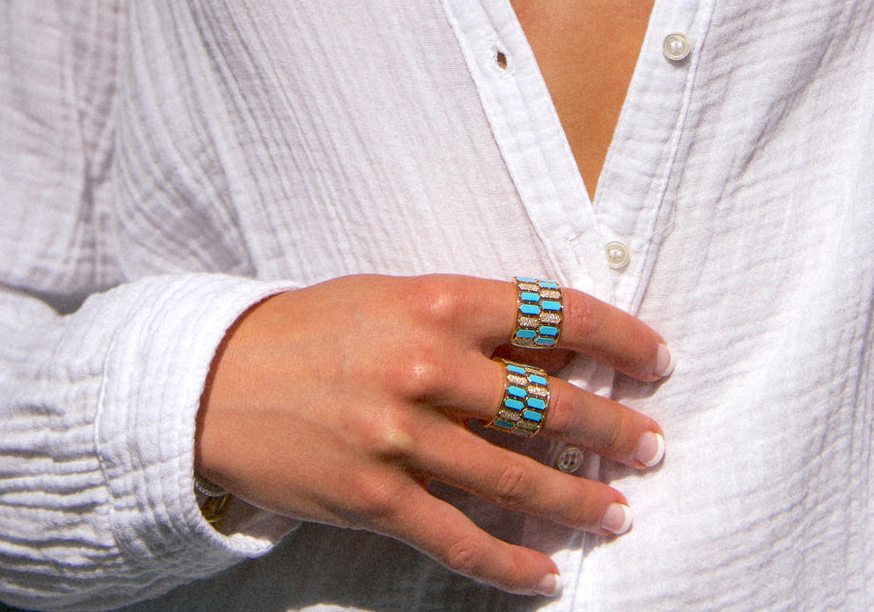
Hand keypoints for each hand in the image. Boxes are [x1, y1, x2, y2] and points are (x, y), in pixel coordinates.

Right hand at [195, 274, 669, 597]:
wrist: (218, 379)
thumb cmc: (313, 328)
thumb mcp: (393, 299)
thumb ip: (471, 325)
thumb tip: (555, 355)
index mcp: (437, 301)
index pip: (555, 314)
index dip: (618, 337)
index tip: (655, 359)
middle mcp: (428, 366)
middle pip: (550, 404)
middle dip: (614, 429)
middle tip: (652, 445)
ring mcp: (402, 436)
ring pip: (518, 478)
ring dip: (579, 499)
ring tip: (618, 509)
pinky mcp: (377, 497)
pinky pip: (461, 538)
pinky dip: (511, 563)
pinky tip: (546, 574)